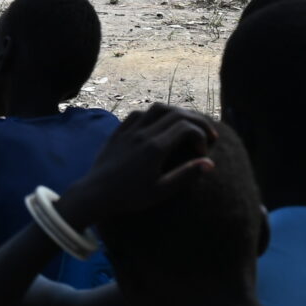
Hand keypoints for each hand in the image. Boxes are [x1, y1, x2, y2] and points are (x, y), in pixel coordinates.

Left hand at [57, 105, 214, 227]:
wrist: (96, 193)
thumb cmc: (131, 196)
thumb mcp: (162, 191)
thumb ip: (186, 175)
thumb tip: (210, 163)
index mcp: (155, 147)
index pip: (185, 126)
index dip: (200, 135)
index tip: (203, 152)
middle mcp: (142, 133)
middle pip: (174, 112)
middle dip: (196, 120)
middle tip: (208, 133)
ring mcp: (128, 130)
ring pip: (155, 108)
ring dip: (176, 112)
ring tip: (187, 125)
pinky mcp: (118, 131)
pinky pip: (138, 113)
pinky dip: (154, 114)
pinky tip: (159, 125)